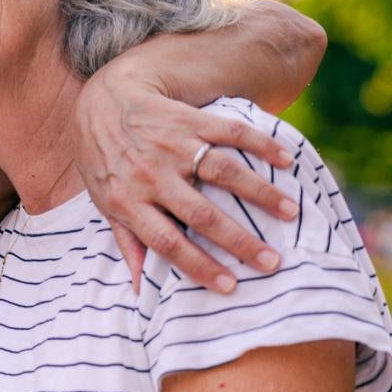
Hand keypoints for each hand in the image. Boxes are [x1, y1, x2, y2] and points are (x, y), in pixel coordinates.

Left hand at [75, 65, 298, 293]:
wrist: (101, 101)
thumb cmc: (105, 161)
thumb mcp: (105, 203)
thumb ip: (127, 242)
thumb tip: (139, 289)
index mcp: (129, 202)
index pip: (167, 242)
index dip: (199, 265)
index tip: (230, 286)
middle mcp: (152, 175)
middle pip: (201, 214)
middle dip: (239, 241)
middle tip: (272, 263)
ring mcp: (173, 146)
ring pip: (223, 172)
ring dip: (260, 193)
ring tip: (290, 213)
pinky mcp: (190, 119)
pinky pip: (230, 132)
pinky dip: (261, 144)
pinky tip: (286, 160)